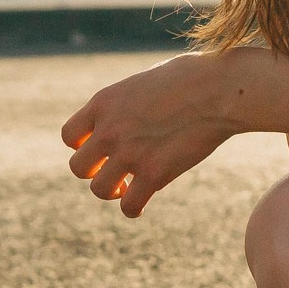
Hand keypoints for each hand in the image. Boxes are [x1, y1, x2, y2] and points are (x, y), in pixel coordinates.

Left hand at [61, 53, 240, 218]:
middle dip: (94, 171)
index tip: (104, 148)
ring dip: (112, 192)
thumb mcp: (144, 82)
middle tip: (115, 170)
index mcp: (104, 103)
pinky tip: (142, 202)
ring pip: (99, 189)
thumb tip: (131, 117)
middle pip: (78, 167)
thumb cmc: (190, 78)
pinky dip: (133, 208)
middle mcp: (109, 130)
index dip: (84, 146)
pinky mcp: (154, 174)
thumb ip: (127, 104)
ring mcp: (129, 154)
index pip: (70, 136)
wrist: (218, 90)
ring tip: (127, 188)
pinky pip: (129, 206)